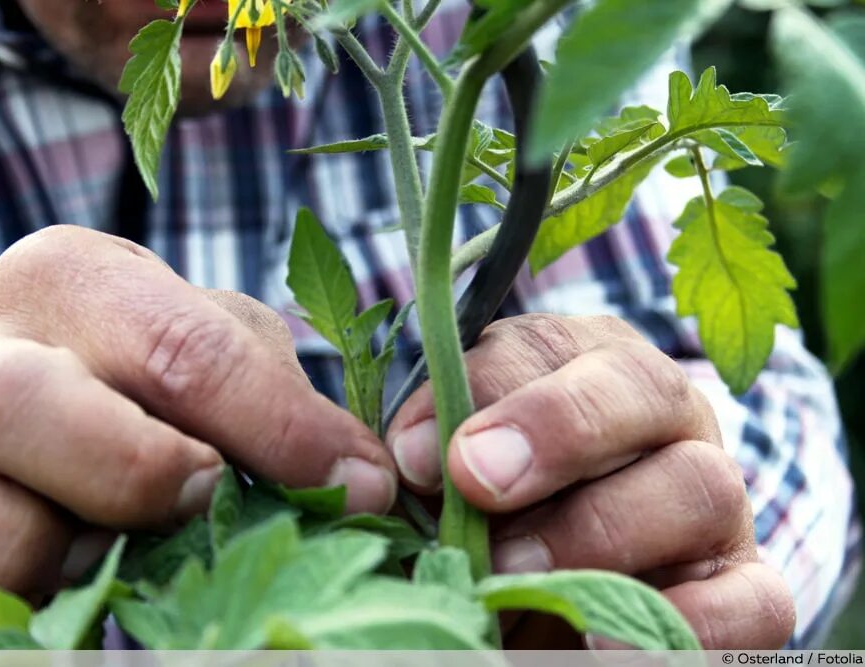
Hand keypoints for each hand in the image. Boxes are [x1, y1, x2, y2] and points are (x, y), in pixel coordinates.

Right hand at [0, 225, 395, 645]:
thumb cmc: (168, 377)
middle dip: (126, 467)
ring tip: (93, 557)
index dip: (274, 428)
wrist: (81, 402)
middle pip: (16, 400)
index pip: (176, 348)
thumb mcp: (232, 357)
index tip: (353, 487)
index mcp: (71, 281)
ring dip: (25, 545)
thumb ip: (288, 406)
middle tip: (203, 501)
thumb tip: (361, 486)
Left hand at [386, 314, 795, 648]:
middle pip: (641, 386)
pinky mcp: (747, 589)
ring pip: (699, 486)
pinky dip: (686, 625)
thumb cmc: (491, 510)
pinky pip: (755, 602)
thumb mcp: (449, 469)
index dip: (481, 391)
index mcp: (582, 364)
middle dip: (556, 429)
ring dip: (598, 532)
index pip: (544, 346)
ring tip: (512, 576)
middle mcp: (663, 416)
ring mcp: (716, 499)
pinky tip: (599, 642)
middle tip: (476, 481)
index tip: (413, 454)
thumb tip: (400, 466)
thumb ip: (428, 453)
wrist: (554, 583)